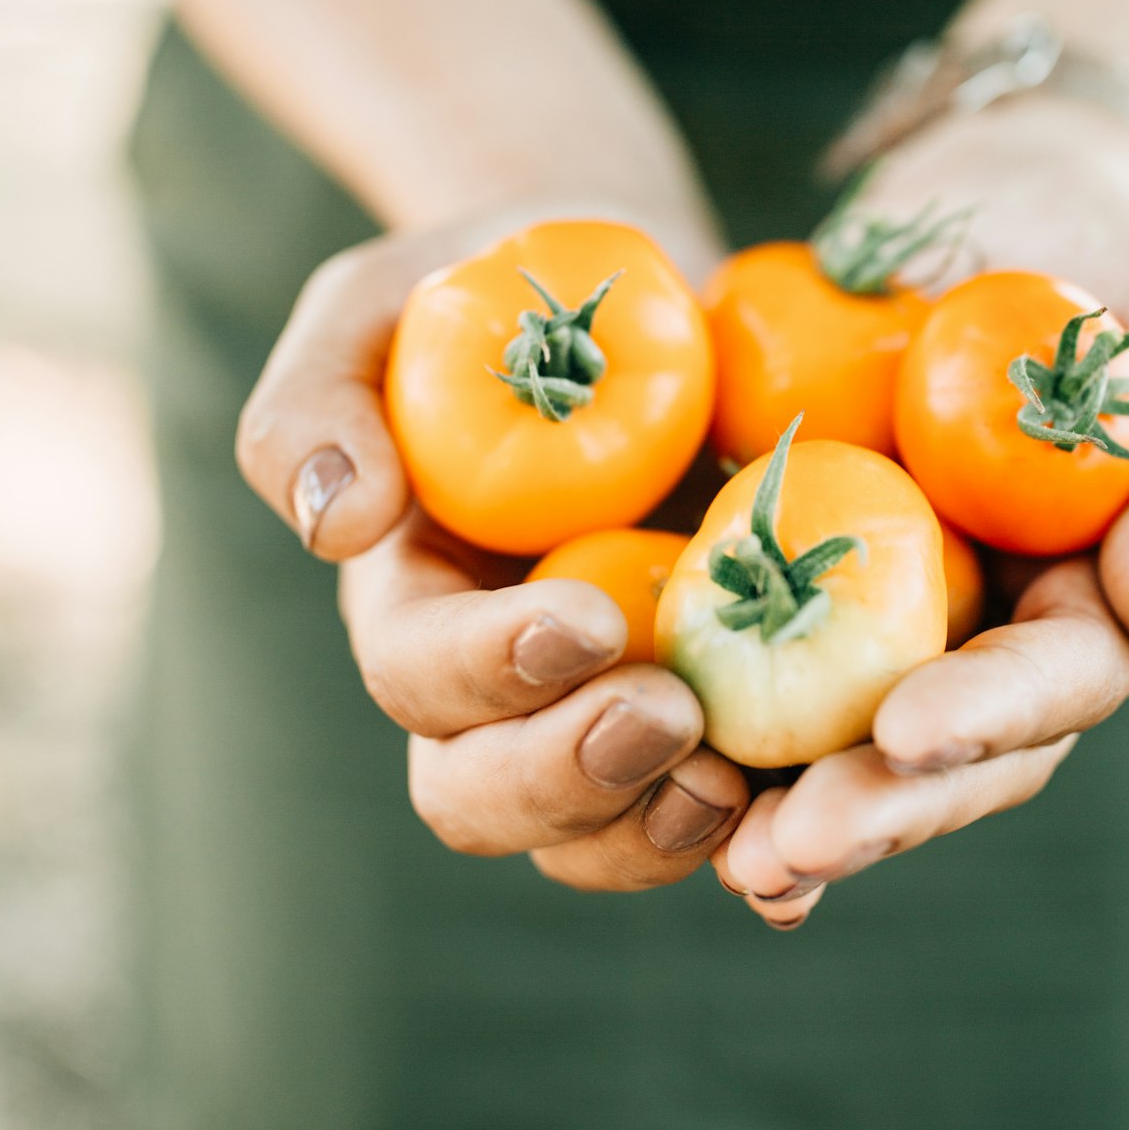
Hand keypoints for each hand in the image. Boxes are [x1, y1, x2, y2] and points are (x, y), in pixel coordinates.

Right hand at [235, 202, 746, 889]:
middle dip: (572, 777)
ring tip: (739, 775)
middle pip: (487, 797)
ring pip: (599, 834)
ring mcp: (606, 710)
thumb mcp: (378, 308)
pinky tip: (808, 826)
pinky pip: (726, 809)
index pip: (418, 676)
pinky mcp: (720, 708)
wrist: (626, 294)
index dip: (488, 670)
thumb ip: (320, 400)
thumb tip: (329, 522)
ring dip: (661, 828)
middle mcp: (496, 691)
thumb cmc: (487, 293)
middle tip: (672, 714)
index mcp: (413, 604)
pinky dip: (762, 836)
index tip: (583, 620)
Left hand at [714, 98, 1128, 927]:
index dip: (985, 718)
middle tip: (782, 849)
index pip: (1052, 686)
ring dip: (786, 810)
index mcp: (1094, 604)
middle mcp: (992, 639)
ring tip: (726, 855)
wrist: (993, 196)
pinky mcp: (793, 579)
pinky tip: (664, 789)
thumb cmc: (1111, 265)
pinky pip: (754, 674)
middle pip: (944, 756)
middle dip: (873, 809)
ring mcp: (890, 620)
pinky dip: (713, 739)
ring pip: (845, 747)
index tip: (903, 728)